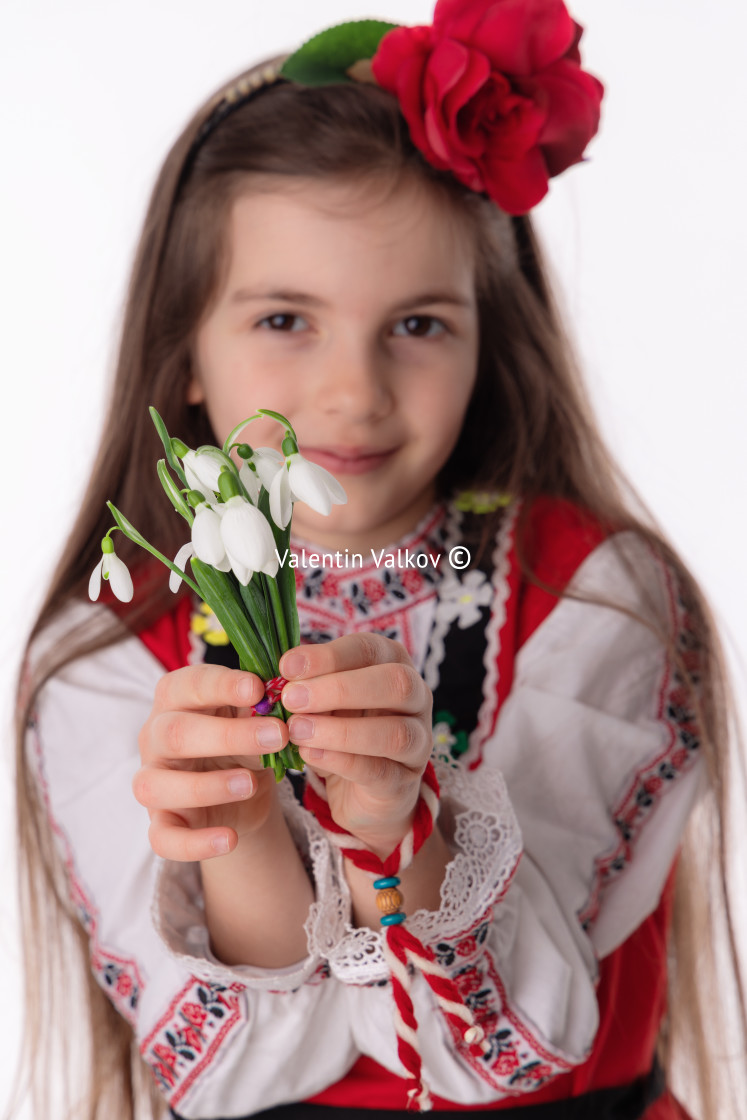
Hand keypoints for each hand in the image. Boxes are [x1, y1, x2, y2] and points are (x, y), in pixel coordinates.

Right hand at [134, 664, 289, 860]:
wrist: (245, 787)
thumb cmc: (245, 737)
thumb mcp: (256, 717)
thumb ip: (262, 707)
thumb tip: (281, 696)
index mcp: (176, 698)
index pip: (188, 684)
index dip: (221, 685)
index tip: (258, 689)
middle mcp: (154, 737)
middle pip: (175, 733)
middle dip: (228, 735)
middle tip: (278, 735)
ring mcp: (153, 781)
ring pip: (156, 786)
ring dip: (206, 787)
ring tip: (250, 783)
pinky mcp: (160, 823)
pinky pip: (163, 839)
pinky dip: (195, 844)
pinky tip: (230, 840)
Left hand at [279, 633, 432, 855]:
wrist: (359, 790)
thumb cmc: (341, 728)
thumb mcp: (324, 701)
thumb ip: (310, 684)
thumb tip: (282, 673)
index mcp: (395, 664)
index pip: (371, 649)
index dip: (329, 655)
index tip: (288, 666)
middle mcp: (417, 699)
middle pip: (396, 683)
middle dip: (340, 688)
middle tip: (292, 698)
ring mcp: (418, 742)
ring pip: (394, 732)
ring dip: (340, 730)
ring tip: (297, 730)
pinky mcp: (405, 782)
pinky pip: (380, 771)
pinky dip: (342, 761)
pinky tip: (310, 755)